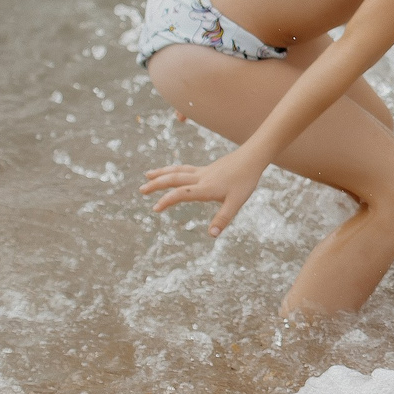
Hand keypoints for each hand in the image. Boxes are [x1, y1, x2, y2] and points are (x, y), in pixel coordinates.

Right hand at [139, 152, 266, 235]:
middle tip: (141, 190)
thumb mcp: (237, 202)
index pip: (181, 193)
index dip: (167, 200)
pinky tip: (169, 172)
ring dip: (161, 173)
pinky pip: (184, 168)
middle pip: (174, 179)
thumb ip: (223, 218)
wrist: (253, 157)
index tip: (155, 208)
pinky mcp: (206, 169)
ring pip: (177, 171)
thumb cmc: (245, 180)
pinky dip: (172, 170)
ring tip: (147, 175)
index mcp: (206, 188)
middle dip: (157, 184)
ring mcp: (202, 172)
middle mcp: (200, 178)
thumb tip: (211, 235)